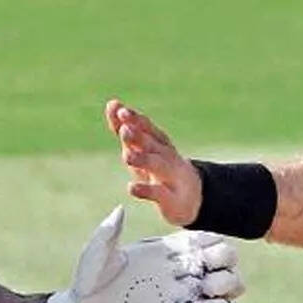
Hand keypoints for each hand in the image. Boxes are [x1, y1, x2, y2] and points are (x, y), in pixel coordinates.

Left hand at [35, 205, 243, 302]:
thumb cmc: (88, 282)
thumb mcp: (98, 254)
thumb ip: (109, 231)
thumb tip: (120, 209)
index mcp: (169, 252)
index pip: (209, 240)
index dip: (213, 241)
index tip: (197, 248)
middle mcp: (183, 274)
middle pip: (228, 262)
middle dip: (226, 263)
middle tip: (206, 271)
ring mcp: (187, 299)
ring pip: (232, 287)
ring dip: (228, 286)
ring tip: (207, 289)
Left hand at [105, 98, 201, 225]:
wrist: (191, 197)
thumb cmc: (160, 169)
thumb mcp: (143, 148)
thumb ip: (126, 128)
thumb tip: (112, 103)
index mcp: (158, 142)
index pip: (145, 127)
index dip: (133, 118)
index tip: (119, 110)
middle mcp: (165, 155)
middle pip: (151, 143)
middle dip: (138, 135)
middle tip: (124, 128)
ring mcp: (169, 176)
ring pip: (156, 165)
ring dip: (142, 159)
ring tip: (127, 157)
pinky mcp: (170, 198)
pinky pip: (158, 193)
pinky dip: (145, 190)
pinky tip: (132, 188)